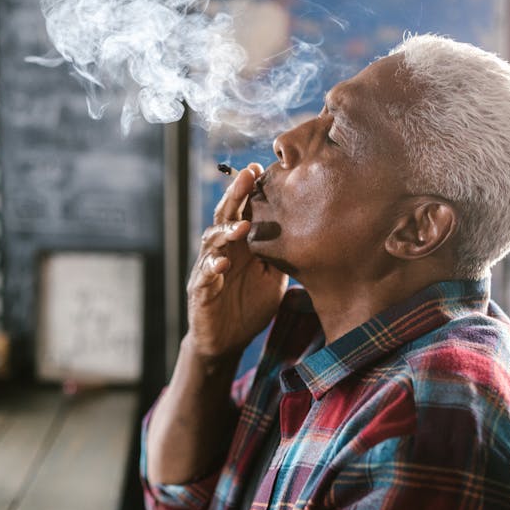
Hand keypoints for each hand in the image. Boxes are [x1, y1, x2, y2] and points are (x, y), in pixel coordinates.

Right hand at [187, 164, 287, 360]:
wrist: (227, 341)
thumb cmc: (250, 305)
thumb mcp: (275, 278)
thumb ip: (282, 255)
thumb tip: (310, 231)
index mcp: (241, 244)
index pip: (243, 209)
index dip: (248, 190)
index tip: (258, 168)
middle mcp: (223, 250)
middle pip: (225, 216)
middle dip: (235, 195)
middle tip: (246, 176)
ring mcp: (208, 268)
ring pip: (212, 241)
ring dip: (226, 231)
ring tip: (242, 226)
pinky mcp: (200, 291)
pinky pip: (204, 275)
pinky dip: (211, 267)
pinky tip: (221, 263)